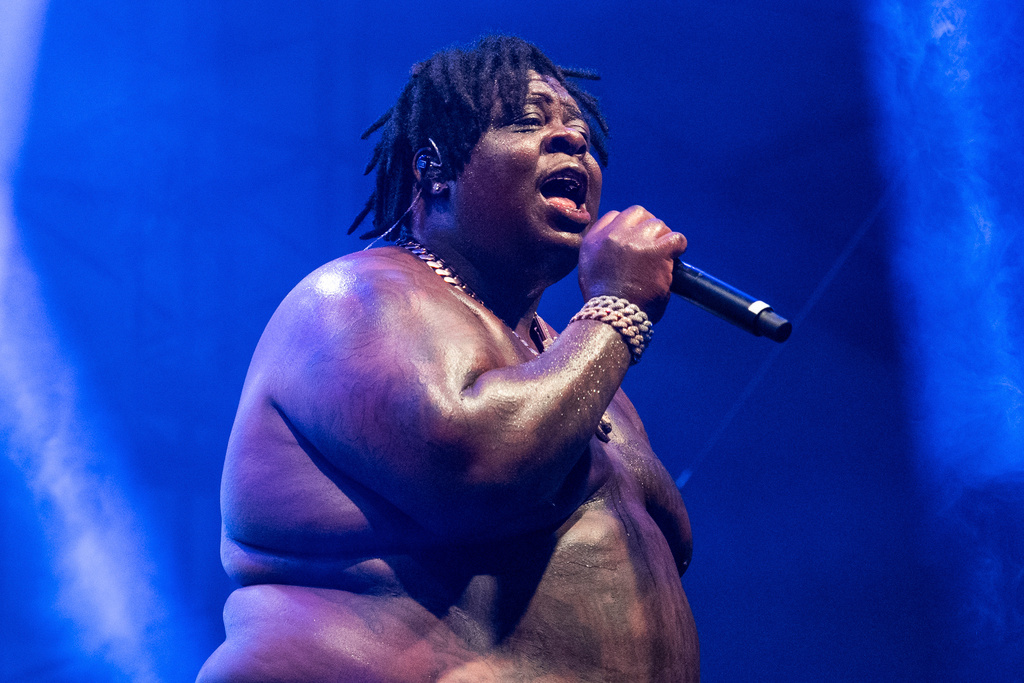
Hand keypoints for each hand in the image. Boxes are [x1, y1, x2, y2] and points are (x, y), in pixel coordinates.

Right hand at [578, 206, 686, 322]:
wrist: (615, 315)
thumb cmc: (605, 300)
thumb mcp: (589, 269)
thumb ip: (601, 251)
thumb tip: (619, 245)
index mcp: (595, 239)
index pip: (614, 216)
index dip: (628, 226)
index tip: (635, 239)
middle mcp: (614, 235)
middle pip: (637, 213)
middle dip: (647, 226)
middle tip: (653, 243)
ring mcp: (635, 241)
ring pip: (657, 224)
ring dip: (662, 237)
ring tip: (663, 254)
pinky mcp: (656, 251)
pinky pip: (675, 238)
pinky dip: (678, 245)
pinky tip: (675, 255)